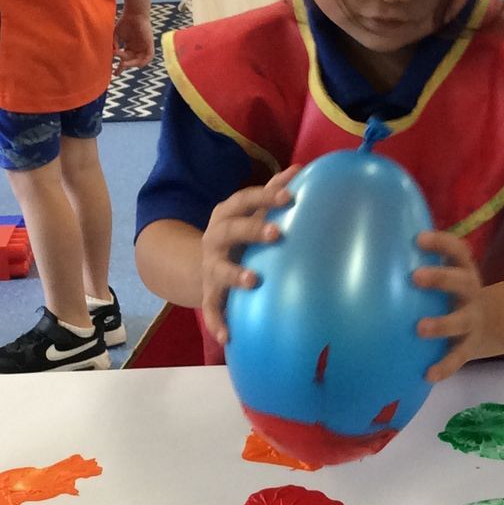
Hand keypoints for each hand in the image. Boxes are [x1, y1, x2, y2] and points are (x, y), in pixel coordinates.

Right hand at [114, 7, 153, 69]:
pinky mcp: (149, 45)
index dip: (120, 68)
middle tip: (119, 67)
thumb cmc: (125, 22)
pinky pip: (149, 57)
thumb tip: (113, 54)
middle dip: (125, 66)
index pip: (125, 60)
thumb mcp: (116, 35)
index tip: (115, 73)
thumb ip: (114, 44)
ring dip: (132, 64)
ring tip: (124, 63)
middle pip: (131, 61)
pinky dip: (144, 61)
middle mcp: (137, 49)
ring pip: (139, 61)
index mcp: (129, 47)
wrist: (134, 13)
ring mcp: (143, 47)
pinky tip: (138, 64)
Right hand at [200, 166, 296, 344]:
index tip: (290, 197)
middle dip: (251, 230)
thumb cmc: (239, 234)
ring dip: (235, 274)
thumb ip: (273, 192)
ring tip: (254, 281)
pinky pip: (211, 308)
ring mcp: (210, 266)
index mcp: (227, 214)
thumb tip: (301, 168)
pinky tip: (228, 337)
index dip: (265, 197)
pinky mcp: (208, 292)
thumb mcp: (251, 213)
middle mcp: (215, 238)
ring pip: (218, 269)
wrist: (202, 265)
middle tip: (276, 234)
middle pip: (229, 230)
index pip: (244, 200)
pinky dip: (217, 322)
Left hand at [413, 230, 487, 381]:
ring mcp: (472, 320)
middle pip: (461, 282)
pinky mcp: (469, 347)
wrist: (493, 323)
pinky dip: (445, 367)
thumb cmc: (452, 293)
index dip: (440, 244)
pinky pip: (458, 358)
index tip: (419, 238)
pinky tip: (427, 374)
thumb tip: (374, 250)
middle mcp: (470, 293)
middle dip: (440, 278)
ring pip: (461, 321)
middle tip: (415, 277)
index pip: (456, 251)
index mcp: (463, 271)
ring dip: (442, 324)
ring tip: (420, 328)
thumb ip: (419, 265)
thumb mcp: (447, 276)